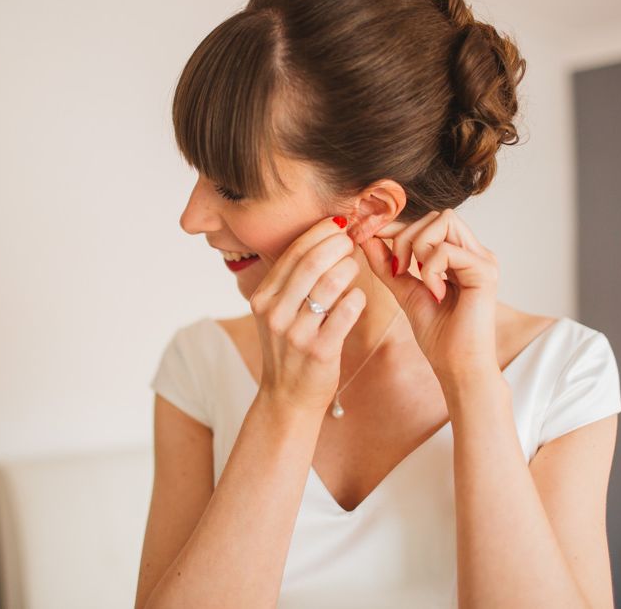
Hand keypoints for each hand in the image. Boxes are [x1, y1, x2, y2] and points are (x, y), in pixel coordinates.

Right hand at [250, 216, 365, 414]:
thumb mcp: (276, 312)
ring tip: (354, 266)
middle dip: (336, 244)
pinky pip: (346, 313)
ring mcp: (296, 334)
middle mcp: (275, 313)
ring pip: (330, 284)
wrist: (287, 397)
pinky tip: (358, 298)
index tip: (336, 224)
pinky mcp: (320, 351)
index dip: (318, 233)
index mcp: (262, 298)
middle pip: (311, 263)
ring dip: (349, 268)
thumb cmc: (288, 348)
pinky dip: (356, 299)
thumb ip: (291, 281)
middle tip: (351, 239)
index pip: (292, 253)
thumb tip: (321, 239)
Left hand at [355, 209, 500, 397]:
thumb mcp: (405, 291)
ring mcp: (482, 259)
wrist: (457, 367)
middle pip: (435, 215)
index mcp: (460, 255)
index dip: (398, 224)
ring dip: (417, 247)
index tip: (372, 237)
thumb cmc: (438, 335)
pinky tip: (434, 293)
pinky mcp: (485, 271)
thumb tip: (366, 237)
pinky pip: (446, 250)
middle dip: (405, 236)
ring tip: (416, 278)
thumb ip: (388, 265)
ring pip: (443, 221)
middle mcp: (474, 252)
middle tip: (398, 269)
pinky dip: (430, 269)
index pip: (428, 221)